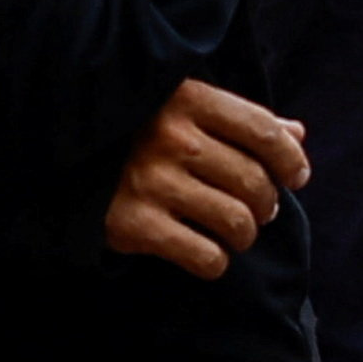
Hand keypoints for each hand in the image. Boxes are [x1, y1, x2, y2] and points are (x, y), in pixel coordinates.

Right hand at [104, 76, 309, 278]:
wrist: (65, 159)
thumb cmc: (139, 133)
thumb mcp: (186, 111)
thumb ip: (242, 121)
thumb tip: (297, 133)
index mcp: (187, 100)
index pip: (263, 130)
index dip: (290, 159)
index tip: (296, 177)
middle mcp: (171, 138)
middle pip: (254, 181)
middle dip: (267, 204)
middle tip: (258, 210)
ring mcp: (151, 181)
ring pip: (237, 223)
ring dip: (245, 235)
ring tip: (235, 231)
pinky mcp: (134, 224)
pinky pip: (206, 257)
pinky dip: (216, 262)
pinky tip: (207, 253)